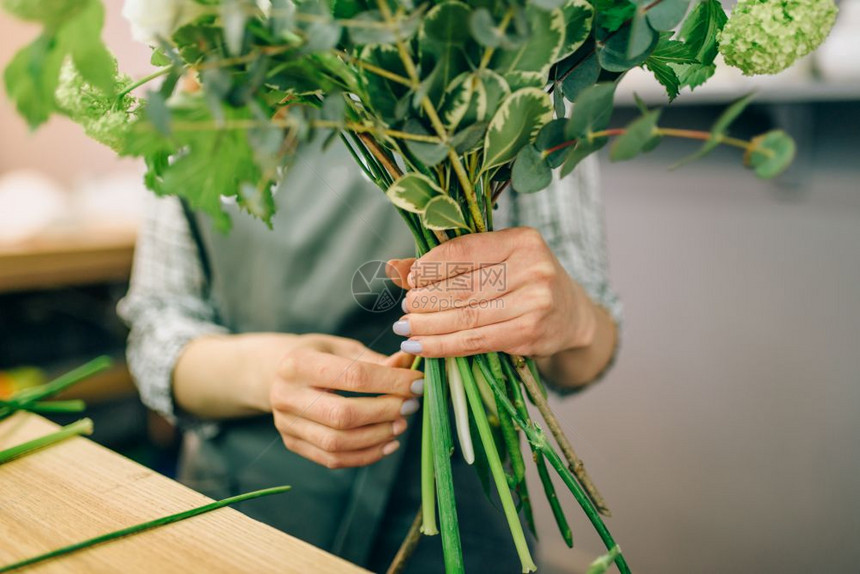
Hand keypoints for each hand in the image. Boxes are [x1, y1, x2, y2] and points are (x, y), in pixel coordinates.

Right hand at [268, 334, 422, 468]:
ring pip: (338, 442)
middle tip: (411, 406)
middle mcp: (286, 395)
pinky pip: (333, 459)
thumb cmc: (319, 356)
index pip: (353, 376)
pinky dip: (365, 455)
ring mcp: (286, 423)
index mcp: (299, 363)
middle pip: (343, 414)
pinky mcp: (292, 443)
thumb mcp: (344, 348)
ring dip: (377, 436)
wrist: (277, 373)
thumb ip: (376, 360)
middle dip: (384, 412)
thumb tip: (410, 366)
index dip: (391, 382)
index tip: (417, 383)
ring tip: (401, 424)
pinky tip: (388, 443)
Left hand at [386, 227, 597, 357]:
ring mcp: (536, 302)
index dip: (430, 266)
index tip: (409, 280)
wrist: (573, 316)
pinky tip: (422, 347)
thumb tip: (394, 268)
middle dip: (425, 300)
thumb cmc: (525, 283)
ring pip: (466, 316)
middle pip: (463, 286)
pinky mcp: (532, 333)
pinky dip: (444, 346)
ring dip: (428, 325)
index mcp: (521, 240)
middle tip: (404, 309)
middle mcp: (533, 267)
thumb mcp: (496, 262)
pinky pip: (477, 341)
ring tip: (406, 328)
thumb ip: (449, 263)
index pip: (464, 251)